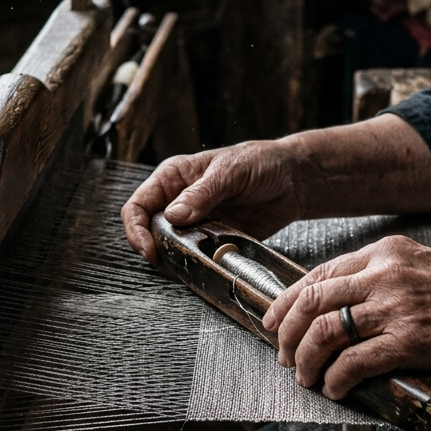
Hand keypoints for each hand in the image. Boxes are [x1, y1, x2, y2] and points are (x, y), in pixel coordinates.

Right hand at [121, 141, 317, 266]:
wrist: (294, 181)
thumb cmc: (262, 163)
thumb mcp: (231, 172)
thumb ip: (202, 193)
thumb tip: (174, 215)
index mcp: (174, 178)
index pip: (138, 206)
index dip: (136, 230)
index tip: (149, 248)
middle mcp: (178, 202)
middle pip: (148, 233)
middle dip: (155, 250)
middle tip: (174, 260)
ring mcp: (194, 224)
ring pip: (169, 250)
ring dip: (176, 261)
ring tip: (193, 264)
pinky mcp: (212, 241)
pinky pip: (195, 260)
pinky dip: (197, 267)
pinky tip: (207, 266)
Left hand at [261, 235, 430, 398]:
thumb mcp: (423, 266)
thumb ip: (381, 276)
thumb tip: (337, 300)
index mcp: (385, 253)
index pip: (319, 274)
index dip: (288, 301)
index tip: (274, 320)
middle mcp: (386, 274)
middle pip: (312, 302)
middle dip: (288, 334)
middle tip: (285, 356)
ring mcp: (397, 307)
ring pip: (325, 332)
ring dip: (307, 361)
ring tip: (307, 377)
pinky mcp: (411, 342)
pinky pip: (354, 363)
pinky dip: (336, 379)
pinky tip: (335, 388)